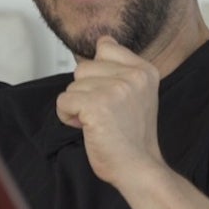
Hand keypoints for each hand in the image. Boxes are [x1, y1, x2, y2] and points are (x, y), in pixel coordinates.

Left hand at [55, 36, 163, 186]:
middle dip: (85, 92)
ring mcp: (116, 90)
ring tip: (99, 123)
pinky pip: (63, 101)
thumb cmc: (131, 137)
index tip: (112, 98)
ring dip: (77, 106)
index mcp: (145, 71)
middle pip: (83, 68)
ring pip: (72, 86)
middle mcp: (133, 76)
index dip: (98, 74)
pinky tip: (87, 128)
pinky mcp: (97, 105)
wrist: (137, 168)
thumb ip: (119, 68)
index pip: (105, 47)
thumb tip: (102, 40)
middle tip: (106, 114)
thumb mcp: (135, 94)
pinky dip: (68, 117)